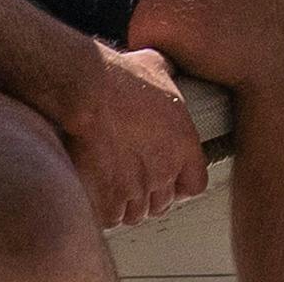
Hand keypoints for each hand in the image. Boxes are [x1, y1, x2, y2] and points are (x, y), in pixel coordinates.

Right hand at [56, 43, 208, 228]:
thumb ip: (168, 77)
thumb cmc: (120, 76)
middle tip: (132, 178)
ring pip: (135, 213)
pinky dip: (103, 209)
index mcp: (183, 144)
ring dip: (125, 203)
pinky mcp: (109, 199)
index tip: (168, 178)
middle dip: (148, 193)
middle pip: (162, 202)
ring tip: (112, 185)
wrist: (88, 91)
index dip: (180, 183)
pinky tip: (96, 192)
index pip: (195, 184)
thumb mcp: (157, 65)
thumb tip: (166, 69)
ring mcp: (137, 188)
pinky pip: (111, 218)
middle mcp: (164, 170)